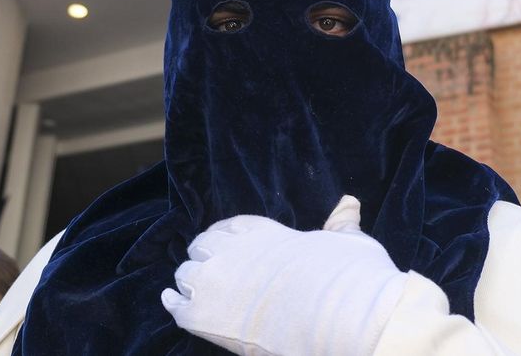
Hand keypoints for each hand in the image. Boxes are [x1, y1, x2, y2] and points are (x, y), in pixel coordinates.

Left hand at [162, 195, 408, 355]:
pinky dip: (173, 303)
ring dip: (192, 280)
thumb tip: (350, 204)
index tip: (226, 245)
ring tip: (197, 289)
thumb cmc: (347, 277)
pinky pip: (175, 306)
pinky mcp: (202, 316)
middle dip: (207, 257)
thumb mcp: (347, 242)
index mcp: (262, 231)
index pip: (229, 227)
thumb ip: (340, 224)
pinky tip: (170, 301)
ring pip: (187, 274)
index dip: (225, 237)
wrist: (338, 316)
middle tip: (215, 270)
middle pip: (202, 247)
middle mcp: (232, 250)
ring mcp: (214, 281)